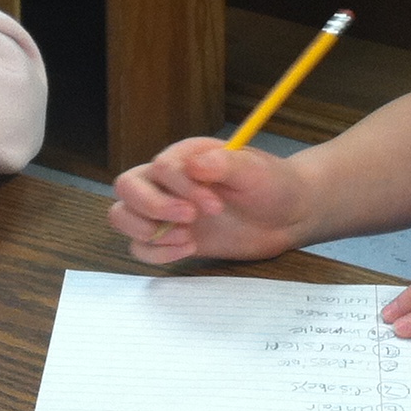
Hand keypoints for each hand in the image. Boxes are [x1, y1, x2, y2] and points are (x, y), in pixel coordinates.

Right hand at [107, 138, 312, 264]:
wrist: (287, 216)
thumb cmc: (272, 186)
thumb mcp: (255, 171)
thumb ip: (224, 165)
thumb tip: (193, 165)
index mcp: (186, 156)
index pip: (160, 168)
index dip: (181, 188)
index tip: (215, 205)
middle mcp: (168, 181)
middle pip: (127, 187)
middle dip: (153, 208)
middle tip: (192, 220)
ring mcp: (167, 211)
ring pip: (123, 216)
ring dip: (148, 231)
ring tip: (187, 237)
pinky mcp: (171, 237)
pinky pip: (139, 247)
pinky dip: (156, 253)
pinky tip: (188, 248)